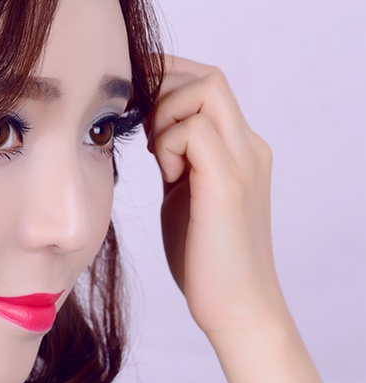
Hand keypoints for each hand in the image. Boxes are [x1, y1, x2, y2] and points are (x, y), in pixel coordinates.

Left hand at [146, 56, 285, 340]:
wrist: (235, 306)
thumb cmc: (204, 254)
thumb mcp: (183, 190)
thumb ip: (175, 156)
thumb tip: (147, 127)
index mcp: (239, 147)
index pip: (207, 81)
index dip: (167, 75)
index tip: (132, 94)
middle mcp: (249, 147)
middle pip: (208, 77)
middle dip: (162, 88)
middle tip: (138, 124)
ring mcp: (243, 163)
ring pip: (205, 92)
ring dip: (166, 115)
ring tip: (157, 156)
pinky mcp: (229, 185)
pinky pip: (195, 132)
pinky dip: (169, 143)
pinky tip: (166, 174)